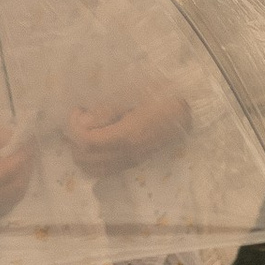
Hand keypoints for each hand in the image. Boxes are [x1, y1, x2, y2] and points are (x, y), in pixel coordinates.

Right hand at [0, 123, 34, 216]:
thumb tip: (8, 135)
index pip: (3, 173)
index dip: (20, 157)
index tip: (29, 143)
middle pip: (13, 188)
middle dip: (26, 169)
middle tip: (31, 150)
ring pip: (10, 199)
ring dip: (23, 180)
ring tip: (26, 162)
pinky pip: (3, 205)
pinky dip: (13, 191)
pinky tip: (14, 178)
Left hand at [65, 92, 187, 176]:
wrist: (191, 108)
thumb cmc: (162, 94)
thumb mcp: (133, 93)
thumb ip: (107, 109)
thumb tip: (83, 122)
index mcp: (127, 135)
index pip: (87, 142)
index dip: (73, 126)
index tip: (78, 109)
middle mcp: (128, 154)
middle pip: (84, 159)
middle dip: (73, 139)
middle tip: (81, 118)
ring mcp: (132, 161)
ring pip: (92, 170)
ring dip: (81, 152)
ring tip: (86, 130)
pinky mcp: (135, 163)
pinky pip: (105, 171)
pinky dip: (92, 161)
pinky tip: (97, 141)